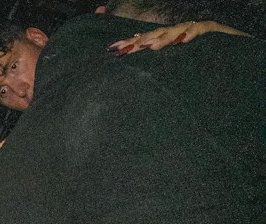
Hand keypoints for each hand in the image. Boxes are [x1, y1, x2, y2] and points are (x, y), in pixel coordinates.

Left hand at [109, 21, 242, 54]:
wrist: (232, 53)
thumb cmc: (203, 60)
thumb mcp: (178, 66)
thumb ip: (160, 65)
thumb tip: (139, 73)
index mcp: (168, 40)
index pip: (146, 41)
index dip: (129, 45)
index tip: (112, 51)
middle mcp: (178, 32)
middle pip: (155, 35)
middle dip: (138, 42)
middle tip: (121, 50)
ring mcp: (193, 29)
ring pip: (175, 32)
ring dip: (162, 39)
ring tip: (148, 47)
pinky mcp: (211, 30)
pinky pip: (200, 30)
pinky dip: (191, 34)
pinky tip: (182, 41)